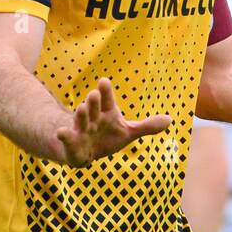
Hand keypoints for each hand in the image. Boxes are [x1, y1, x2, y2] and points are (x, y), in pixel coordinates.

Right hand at [55, 77, 171, 167]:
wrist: (86, 150)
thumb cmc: (107, 137)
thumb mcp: (128, 132)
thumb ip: (147, 126)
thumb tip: (170, 120)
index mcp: (106, 112)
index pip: (107, 100)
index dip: (106, 91)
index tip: (104, 81)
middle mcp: (93, 118)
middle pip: (94, 107)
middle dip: (94, 102)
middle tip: (94, 94)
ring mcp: (82, 129)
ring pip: (80, 120)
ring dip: (80, 115)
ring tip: (82, 108)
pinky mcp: (73, 143)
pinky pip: (67, 138)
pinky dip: (64, 135)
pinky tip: (61, 132)